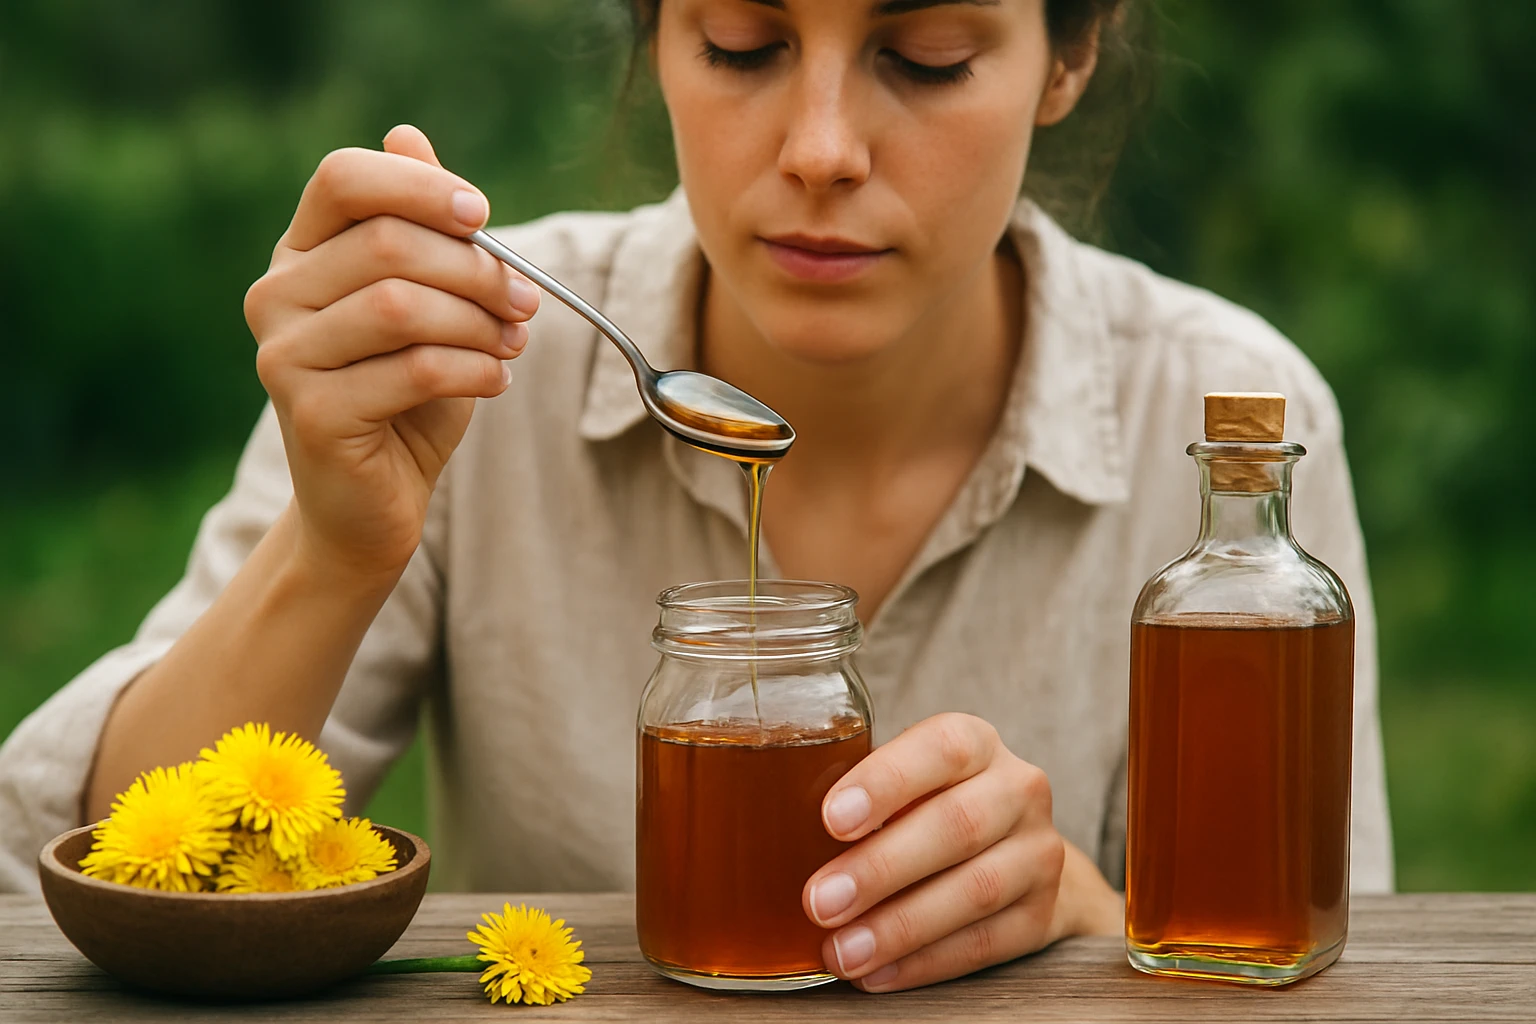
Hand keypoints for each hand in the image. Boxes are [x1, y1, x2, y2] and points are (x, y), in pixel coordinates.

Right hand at [244, 124, 538, 581]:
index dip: (421, 186)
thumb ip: (422, 230)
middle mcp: (275, 295)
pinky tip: (498, 380)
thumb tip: (410, 135)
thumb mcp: (428, 302)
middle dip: (477, 269)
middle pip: (388, 243)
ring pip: (402, 306)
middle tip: (525, 302)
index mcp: (300, 254)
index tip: (483, 217)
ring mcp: (283, 356)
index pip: (344, 178)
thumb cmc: (406, 395)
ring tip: (513, 343)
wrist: (373, 503)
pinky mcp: (310, 413)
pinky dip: (475, 370)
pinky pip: (414, 370)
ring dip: (480, 322)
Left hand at [803, 713, 1123, 991]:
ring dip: (900, 927)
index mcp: (974, 742)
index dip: (887, 780)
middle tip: (818, 902)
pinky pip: (986, 943)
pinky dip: (925, 963)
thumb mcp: (900, 784)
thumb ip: (851, 796)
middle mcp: (1017, 788)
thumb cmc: (926, 808)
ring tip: (841, 951)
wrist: (1013, 853)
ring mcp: (1038, 852)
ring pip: (975, 889)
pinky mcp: (1043, 914)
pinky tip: (877, 973)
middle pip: (956, 825)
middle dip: (880, 869)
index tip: (831, 819)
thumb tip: (754, 829)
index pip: (940, 747)